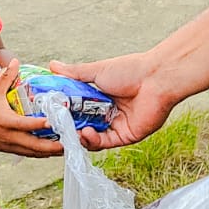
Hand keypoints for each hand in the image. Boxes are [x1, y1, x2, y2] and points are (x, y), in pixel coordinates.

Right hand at [0, 61, 62, 157]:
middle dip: (53, 146)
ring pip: (34, 153)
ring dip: (50, 152)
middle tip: (69, 141)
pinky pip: (29, 154)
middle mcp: (10, 137)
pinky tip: (52, 151)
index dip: (40, 124)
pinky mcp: (11, 150)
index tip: (54, 122)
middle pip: (34, 146)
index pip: (26, 124)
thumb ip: (5, 77)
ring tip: (66, 147)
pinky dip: (42, 153)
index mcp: (6, 122)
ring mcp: (11, 146)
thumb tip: (16, 61)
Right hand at [51, 52, 177, 151]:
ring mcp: (117, 125)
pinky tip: (86, 133)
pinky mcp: (126, 136)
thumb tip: (52, 65)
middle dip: (70, 128)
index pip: (79, 109)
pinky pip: (106, 142)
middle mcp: (109, 112)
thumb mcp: (96, 71)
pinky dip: (94, 140)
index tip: (52, 113)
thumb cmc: (129, 70)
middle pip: (85, 124)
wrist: (156, 79)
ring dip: (80, 136)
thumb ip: (74, 73)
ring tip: (71, 132)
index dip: (65, 113)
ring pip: (94, 137)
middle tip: (57, 127)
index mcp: (101, 97)